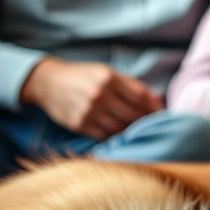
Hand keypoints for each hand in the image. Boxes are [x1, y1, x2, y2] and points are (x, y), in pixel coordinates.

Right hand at [20, 57, 160, 138]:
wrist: (48, 83)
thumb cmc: (82, 76)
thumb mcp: (106, 72)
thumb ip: (131, 85)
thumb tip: (156, 101)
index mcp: (108, 77)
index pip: (140, 97)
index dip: (153, 108)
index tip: (161, 114)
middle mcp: (99, 94)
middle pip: (133, 115)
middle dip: (145, 122)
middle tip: (153, 127)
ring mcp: (89, 111)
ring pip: (121, 128)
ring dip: (132, 131)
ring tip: (138, 131)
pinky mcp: (80, 125)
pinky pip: (106, 136)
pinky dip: (116, 136)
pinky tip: (120, 135)